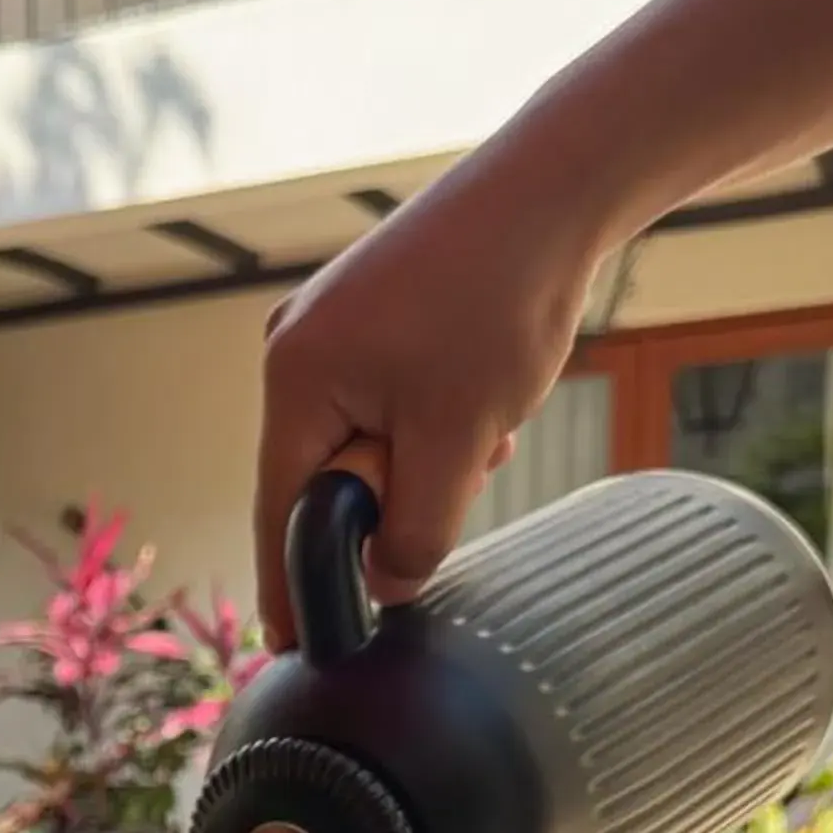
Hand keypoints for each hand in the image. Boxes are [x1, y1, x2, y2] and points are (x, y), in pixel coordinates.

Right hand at [254, 169, 603, 645]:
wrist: (552, 184)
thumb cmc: (498, 301)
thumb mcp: (459, 440)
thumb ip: (415, 530)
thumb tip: (386, 586)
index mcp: (294, 379)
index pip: (280, 512)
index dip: (292, 585)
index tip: (295, 648)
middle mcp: (295, 348)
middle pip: (327, 474)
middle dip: (397, 494)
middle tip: (467, 467)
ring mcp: (332, 325)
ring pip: (367, 438)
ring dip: (428, 454)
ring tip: (488, 419)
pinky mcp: (372, 310)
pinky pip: (387, 399)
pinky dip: (434, 417)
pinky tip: (485, 392)